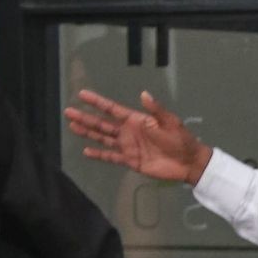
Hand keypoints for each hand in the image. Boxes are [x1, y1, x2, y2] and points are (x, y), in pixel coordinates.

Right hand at [64, 88, 212, 184]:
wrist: (188, 162)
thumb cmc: (181, 139)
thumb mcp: (170, 121)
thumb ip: (155, 110)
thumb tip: (144, 94)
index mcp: (136, 120)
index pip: (112, 109)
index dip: (97, 102)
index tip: (82, 94)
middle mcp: (128, 132)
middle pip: (102, 123)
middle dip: (86, 117)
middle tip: (68, 112)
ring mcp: (128, 146)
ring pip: (103, 138)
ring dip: (88, 133)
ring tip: (72, 127)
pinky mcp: (131, 161)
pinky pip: (111, 157)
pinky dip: (99, 155)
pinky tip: (86, 151)